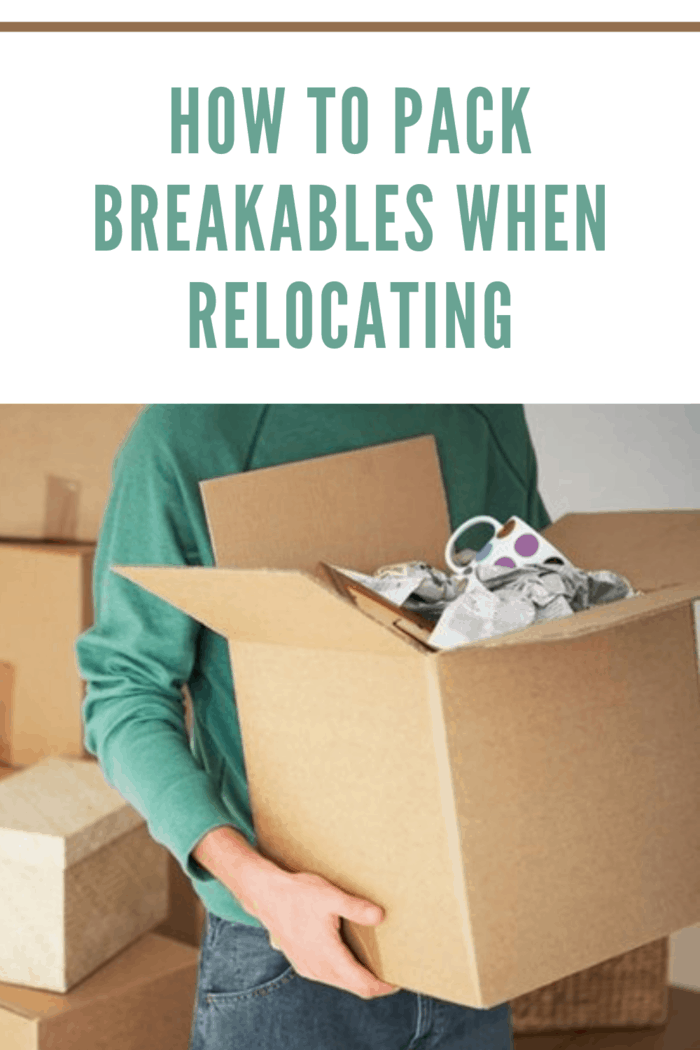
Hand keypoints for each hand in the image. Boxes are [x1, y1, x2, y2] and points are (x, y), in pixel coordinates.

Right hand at [250, 868, 398, 998]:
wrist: (265, 895)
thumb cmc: (297, 894)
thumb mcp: (330, 896)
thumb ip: (356, 908)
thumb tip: (380, 916)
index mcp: (328, 956)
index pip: (362, 984)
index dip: (382, 986)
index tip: (397, 980)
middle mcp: (317, 968)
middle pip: (353, 986)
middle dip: (373, 982)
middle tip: (391, 969)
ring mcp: (307, 967)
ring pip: (339, 982)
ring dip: (357, 977)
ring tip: (373, 961)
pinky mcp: (300, 961)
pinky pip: (327, 975)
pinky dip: (342, 972)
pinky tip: (347, 955)